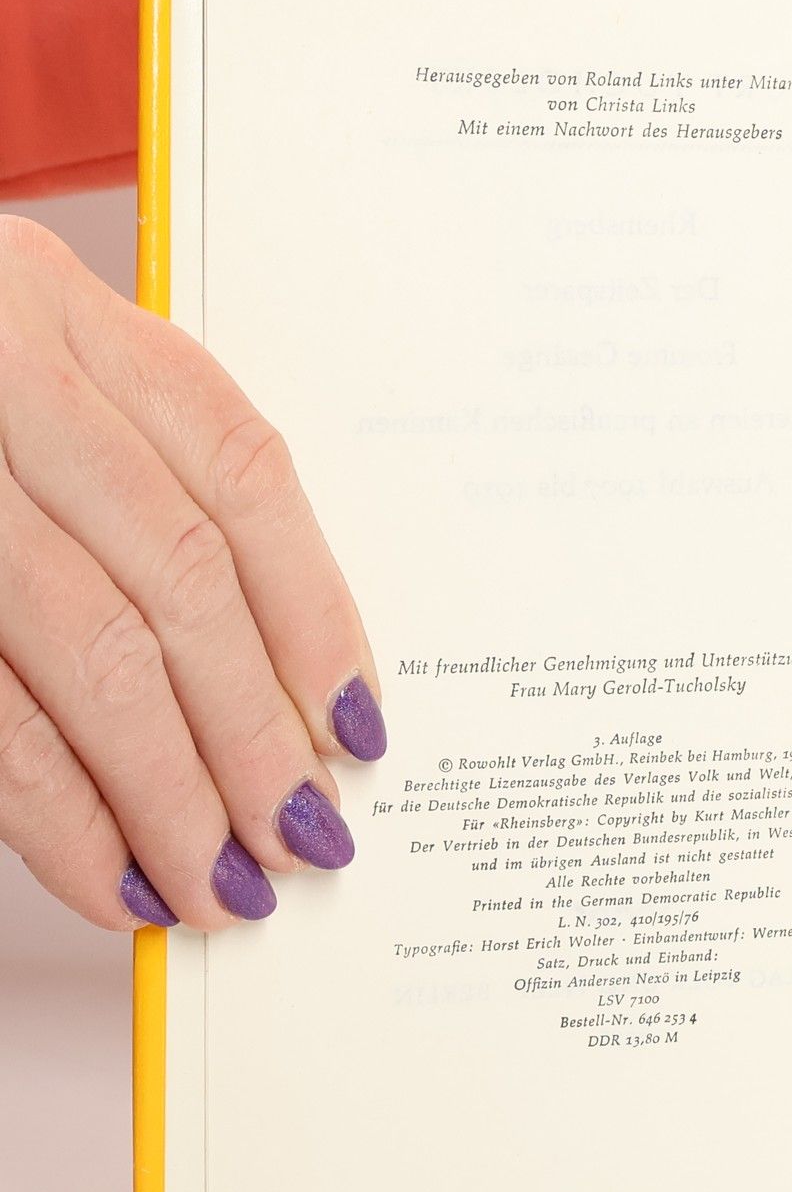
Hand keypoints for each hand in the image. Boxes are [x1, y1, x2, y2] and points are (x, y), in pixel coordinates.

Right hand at [0, 217, 383, 931]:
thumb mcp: (23, 379)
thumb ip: (136, 482)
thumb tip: (275, 682)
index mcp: (56, 309)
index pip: (239, 474)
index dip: (313, 614)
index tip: (357, 724)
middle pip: (179, 577)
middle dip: (254, 731)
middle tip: (302, 832)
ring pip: (91, 652)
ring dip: (170, 794)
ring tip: (223, 882)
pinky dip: (57, 814)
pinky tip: (112, 876)